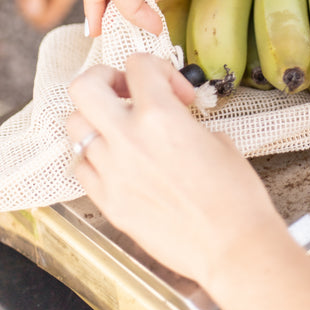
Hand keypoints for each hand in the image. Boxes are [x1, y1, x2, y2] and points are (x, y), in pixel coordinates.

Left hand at [67, 53, 309, 309]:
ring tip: (123, 128)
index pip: (138, 65)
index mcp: (161, 116)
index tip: (173, 89)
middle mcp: (127, 138)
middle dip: (105, 79)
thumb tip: (174, 120)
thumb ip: (184, 122)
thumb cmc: (235, 195)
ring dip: (98, 119)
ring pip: (75, 126)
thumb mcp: (218, 141)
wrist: (231, 244)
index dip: (158, 69)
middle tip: (126, 90)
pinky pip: (81, 166)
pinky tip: (118, 161)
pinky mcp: (107, 201)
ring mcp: (111, 171)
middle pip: (86, 87)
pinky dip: (93, 156)